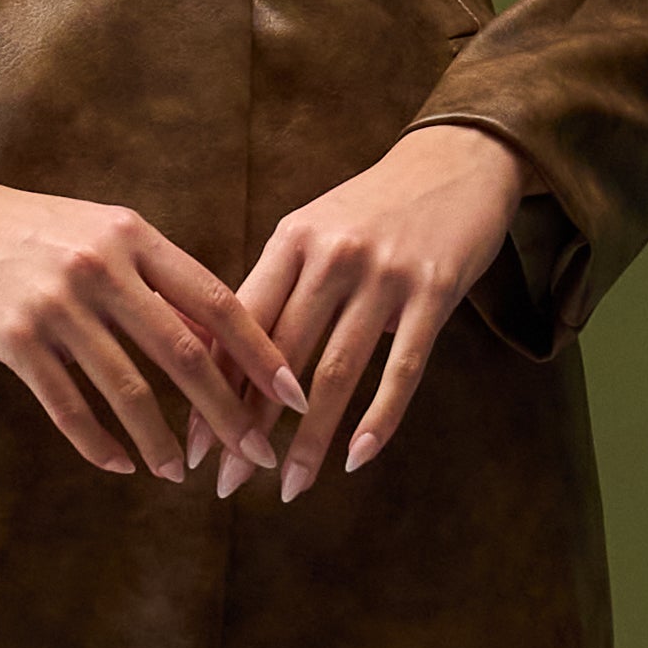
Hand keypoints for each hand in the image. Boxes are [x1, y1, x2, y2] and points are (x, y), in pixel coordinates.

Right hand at [0, 170, 304, 482]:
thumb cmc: (32, 231)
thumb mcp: (103, 233)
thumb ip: (159, 281)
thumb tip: (222, 342)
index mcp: (134, 236)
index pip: (217, 300)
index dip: (262, 353)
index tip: (295, 396)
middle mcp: (101, 268)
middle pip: (185, 353)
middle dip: (228, 414)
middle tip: (255, 455)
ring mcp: (57, 305)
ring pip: (129, 390)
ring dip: (162, 441)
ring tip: (181, 474)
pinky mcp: (14, 340)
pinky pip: (69, 407)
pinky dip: (99, 444)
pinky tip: (121, 465)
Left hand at [231, 124, 527, 501]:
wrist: (457, 159)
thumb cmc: (373, 207)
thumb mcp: (314, 230)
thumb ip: (276, 286)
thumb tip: (219, 359)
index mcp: (292, 240)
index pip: (238, 326)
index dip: (209, 388)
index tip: (190, 444)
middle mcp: (332, 256)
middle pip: (278, 358)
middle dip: (248, 428)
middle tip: (225, 485)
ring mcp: (385, 275)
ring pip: (335, 373)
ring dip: (308, 439)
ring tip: (288, 487)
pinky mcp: (435, 293)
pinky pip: (403, 369)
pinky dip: (379, 419)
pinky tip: (358, 458)